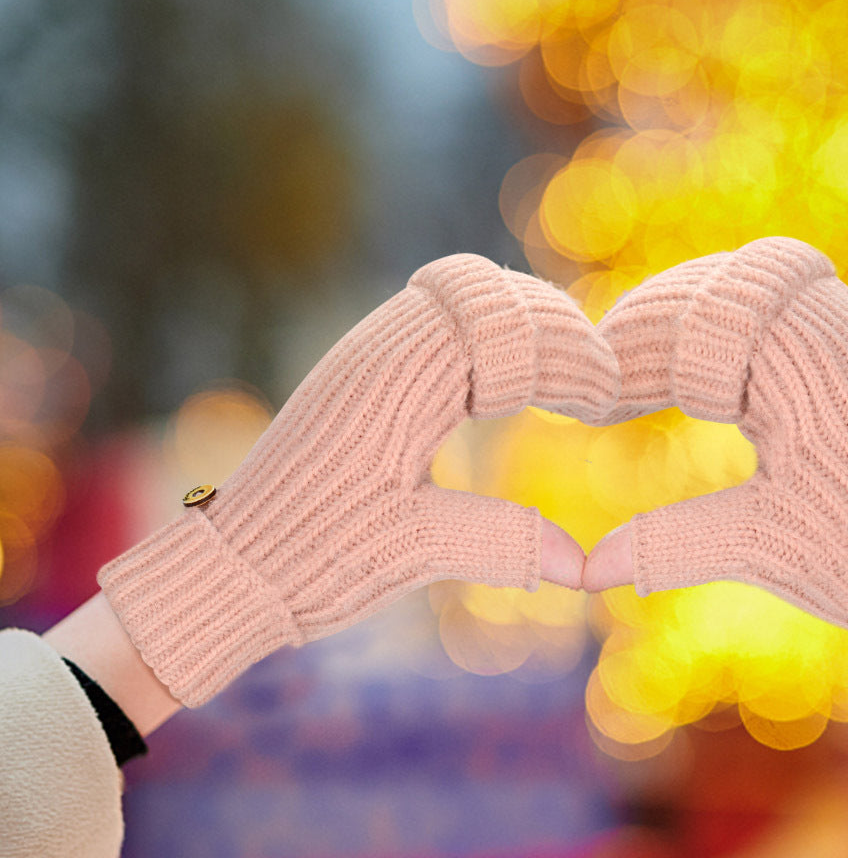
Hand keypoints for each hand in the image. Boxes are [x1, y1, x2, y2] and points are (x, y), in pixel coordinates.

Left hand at [97, 254, 618, 707]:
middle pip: (482, 288)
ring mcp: (365, 357)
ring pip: (459, 298)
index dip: (566, 352)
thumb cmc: (308, 560)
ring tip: (567, 383)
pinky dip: (487, 343)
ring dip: (520, 329)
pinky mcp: (363, 376)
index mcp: (391, 380)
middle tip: (598, 384)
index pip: (499, 320)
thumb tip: (585, 566)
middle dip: (551, 327)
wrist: (229, 568)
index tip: (608, 400)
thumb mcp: (412, 550)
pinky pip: (437, 325)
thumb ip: (503, 542)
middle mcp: (376, 350)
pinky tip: (511, 392)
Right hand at [581, 237, 847, 731]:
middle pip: (719, 283)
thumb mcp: (761, 546)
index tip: (588, 402)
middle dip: (652, 323)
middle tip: (602, 376)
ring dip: (690, 321)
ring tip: (639, 374)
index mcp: (810, 356)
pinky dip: (730, 335)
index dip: (627, 354)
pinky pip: (780, 312)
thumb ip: (666, 543)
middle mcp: (837, 325)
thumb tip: (582, 570)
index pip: (693, 319)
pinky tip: (703, 383)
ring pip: (751, 289)